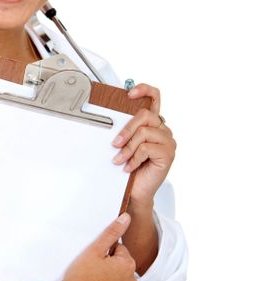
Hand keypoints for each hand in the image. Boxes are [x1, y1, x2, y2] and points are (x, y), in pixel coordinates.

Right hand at [61, 213, 136, 280]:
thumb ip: (112, 232)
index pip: (120, 251)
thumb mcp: (95, 249)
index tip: (94, 261)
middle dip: (110, 267)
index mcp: (127, 265)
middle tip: (92, 272)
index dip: (105, 254)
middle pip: (121, 267)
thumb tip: (126, 218)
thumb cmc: (80, 276)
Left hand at [112, 83, 175, 208]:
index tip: (129, 94)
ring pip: (144, 132)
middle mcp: (163, 129)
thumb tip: (111, 119)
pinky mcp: (168, 154)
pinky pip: (146, 148)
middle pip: (145, 115)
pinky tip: (129, 166)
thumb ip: (126, 130)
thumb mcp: (126, 144)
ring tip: (119, 159)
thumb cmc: (131, 167)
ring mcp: (168, 141)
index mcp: (153, 123)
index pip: (155, 97)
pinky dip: (133, 158)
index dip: (144, 90)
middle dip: (126, 129)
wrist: (136, 190)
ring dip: (127, 147)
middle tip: (115, 143)